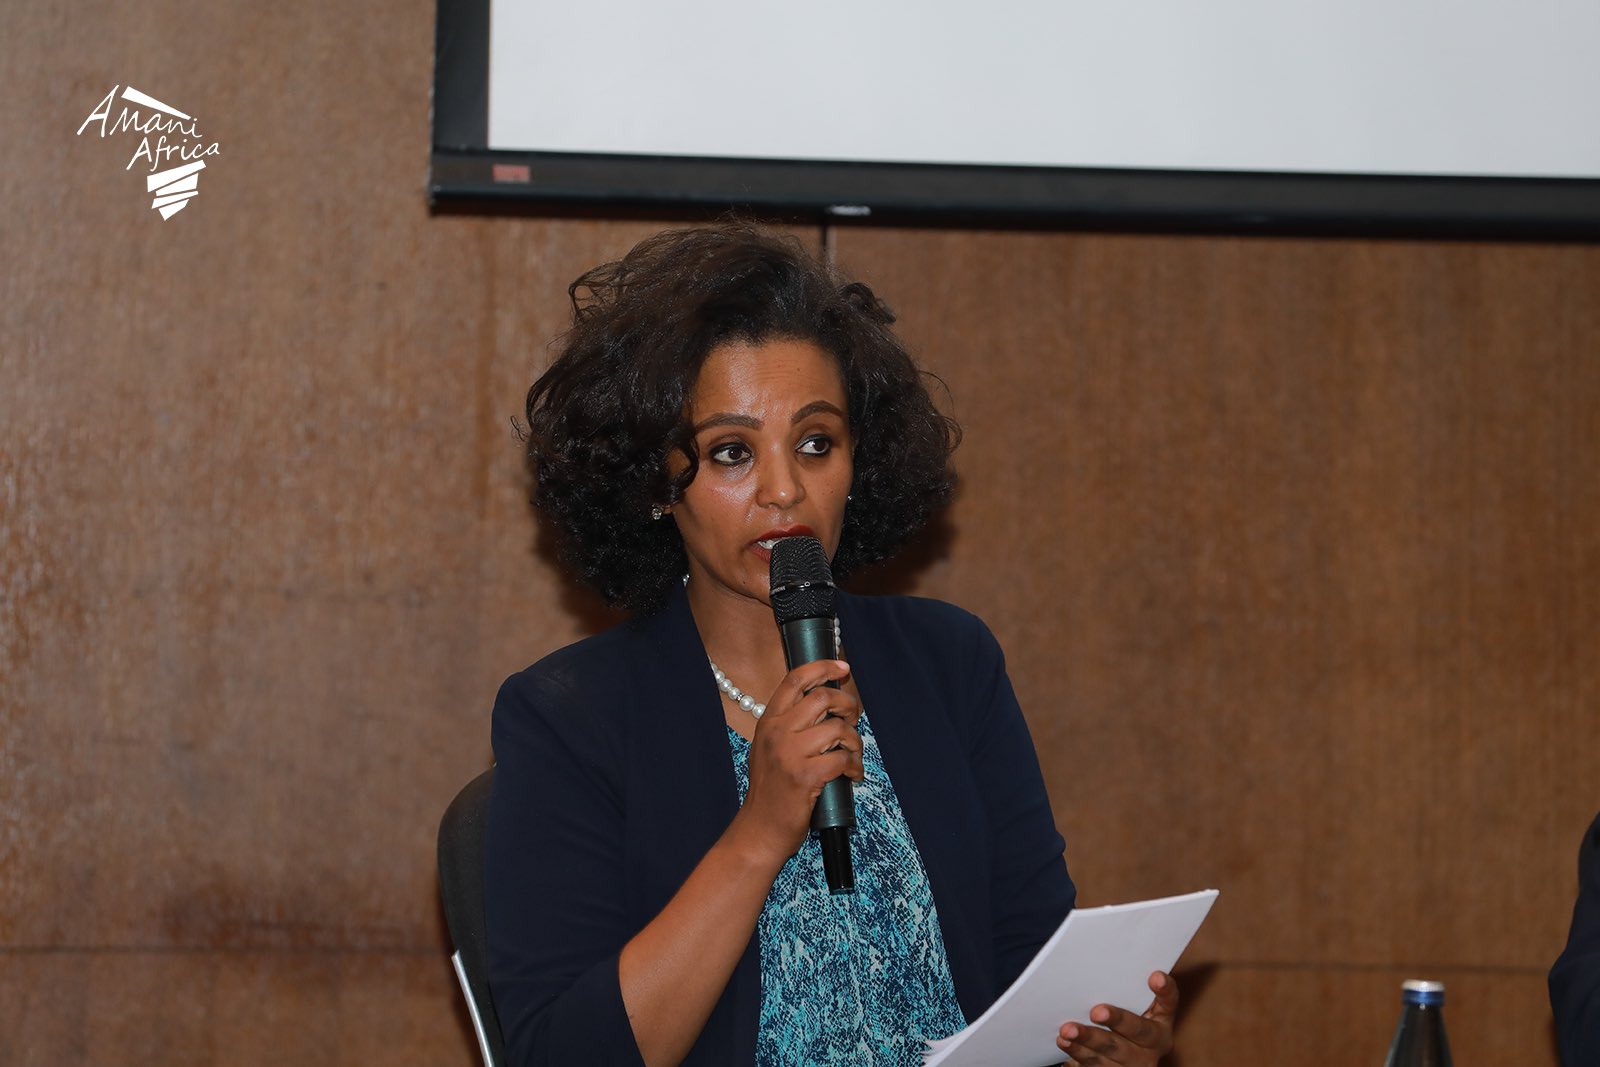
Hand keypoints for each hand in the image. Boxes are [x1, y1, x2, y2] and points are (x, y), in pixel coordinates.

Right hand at [732, 659, 861, 863]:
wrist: (759, 829)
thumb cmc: (771, 790)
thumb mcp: (770, 748)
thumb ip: (790, 724)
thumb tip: (827, 702)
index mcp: (768, 722)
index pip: (795, 679)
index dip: (823, 667)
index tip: (843, 667)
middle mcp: (776, 733)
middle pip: (822, 697)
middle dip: (848, 705)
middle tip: (854, 718)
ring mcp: (789, 754)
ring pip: (837, 728)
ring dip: (854, 740)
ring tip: (852, 755)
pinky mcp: (805, 776)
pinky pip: (842, 758)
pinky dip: (853, 765)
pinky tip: (851, 775)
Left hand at [1056, 971, 1177, 1065]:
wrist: (1122, 1060)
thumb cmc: (1125, 1024)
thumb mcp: (1135, 1009)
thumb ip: (1128, 989)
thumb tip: (1111, 962)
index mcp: (1160, 1024)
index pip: (1169, 1004)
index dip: (1165, 991)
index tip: (1155, 976)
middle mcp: (1151, 1047)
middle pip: (1136, 1031)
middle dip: (1116, 1020)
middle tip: (1096, 1011)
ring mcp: (1132, 1063)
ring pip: (1110, 1052)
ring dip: (1087, 1040)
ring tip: (1067, 1030)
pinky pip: (1094, 1064)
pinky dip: (1077, 1052)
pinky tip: (1065, 1042)